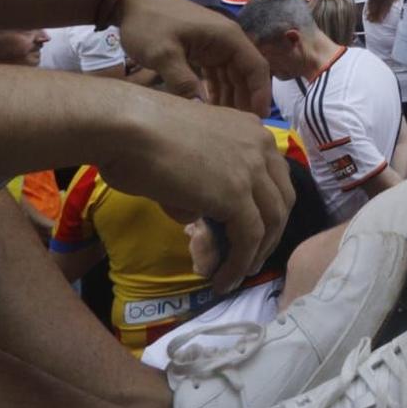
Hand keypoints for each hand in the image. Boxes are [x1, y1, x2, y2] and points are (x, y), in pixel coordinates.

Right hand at [98, 93, 293, 294]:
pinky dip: (240, 263)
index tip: (253, 233)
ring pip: (271, 221)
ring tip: (236, 276)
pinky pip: (250, 237)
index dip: (266, 207)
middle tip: (251, 258)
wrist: (125, 128)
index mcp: (250, 129)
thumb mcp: (184, 156)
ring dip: (256, 254)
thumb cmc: (137, 136)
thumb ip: (200, 182)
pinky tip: (224, 279)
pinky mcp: (237, 195)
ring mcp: (253, 169)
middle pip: (281, 198)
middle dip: (270, 234)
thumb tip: (196, 212)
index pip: (273, 175)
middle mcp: (261, 145)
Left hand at [117, 0, 271, 113]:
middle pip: (246, 73)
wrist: (130, 3)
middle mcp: (227, 41)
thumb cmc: (149, 23)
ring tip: (226, 122)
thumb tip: (199, 110)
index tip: (258, 118)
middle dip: (245, 99)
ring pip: (232, 75)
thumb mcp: (163, 54)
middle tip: (239, 127)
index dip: (261, 93)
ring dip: (231, 97)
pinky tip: (211, 108)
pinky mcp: (201, 50)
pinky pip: (217, 73)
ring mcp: (214, 45)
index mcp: (227, 37)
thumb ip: (182, 82)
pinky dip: (216, 90)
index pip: (256, 67)